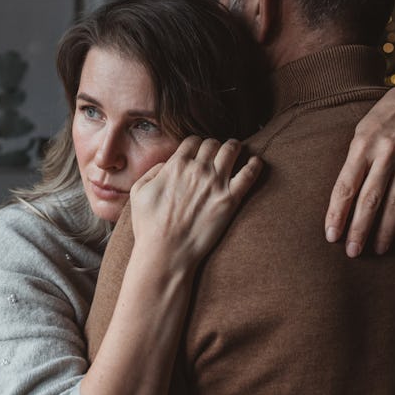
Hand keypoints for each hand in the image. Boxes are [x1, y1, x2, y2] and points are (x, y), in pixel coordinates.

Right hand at [129, 137, 261, 272]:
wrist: (166, 252)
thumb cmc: (149, 226)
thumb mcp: (139, 192)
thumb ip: (152, 171)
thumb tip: (167, 164)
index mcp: (176, 165)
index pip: (193, 141)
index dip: (196, 144)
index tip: (199, 151)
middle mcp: (198, 169)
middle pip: (213, 143)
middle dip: (214, 145)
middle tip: (217, 152)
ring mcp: (216, 183)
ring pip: (231, 150)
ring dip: (234, 147)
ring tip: (235, 150)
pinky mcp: (230, 200)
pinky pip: (249, 174)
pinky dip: (254, 164)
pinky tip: (256, 162)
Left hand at [324, 85, 394, 256]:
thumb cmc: (379, 122)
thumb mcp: (358, 135)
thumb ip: (352, 165)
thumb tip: (340, 203)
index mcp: (363, 145)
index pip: (346, 186)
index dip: (337, 213)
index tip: (331, 235)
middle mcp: (387, 153)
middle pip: (371, 199)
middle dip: (360, 229)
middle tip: (352, 252)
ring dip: (386, 230)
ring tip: (378, 249)